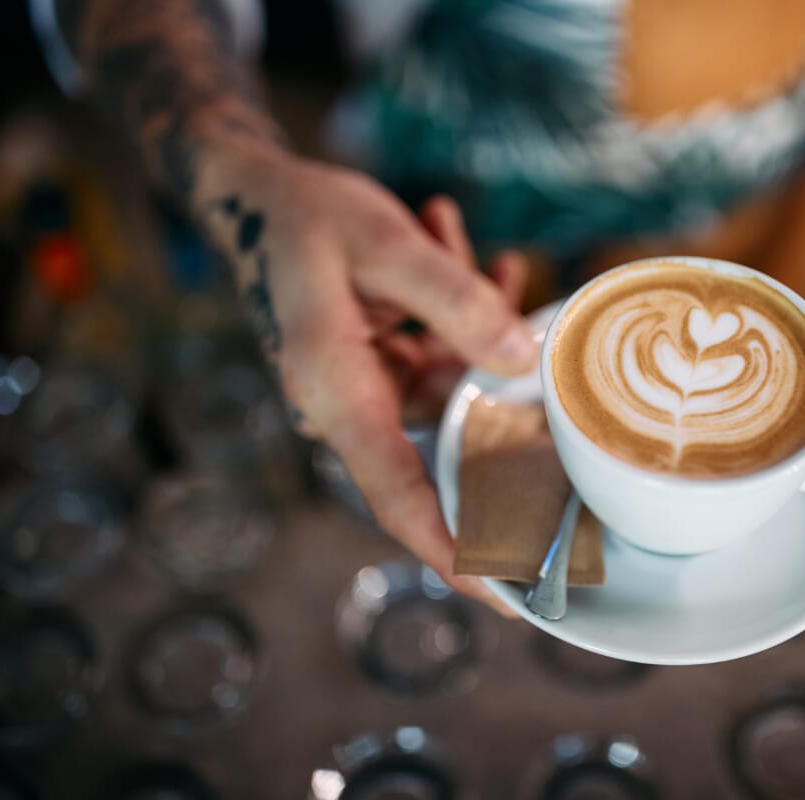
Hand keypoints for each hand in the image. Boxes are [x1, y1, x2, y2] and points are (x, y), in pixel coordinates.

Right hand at [199, 145, 534, 614]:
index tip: (510, 598)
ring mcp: (365, 388)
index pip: (399, 497)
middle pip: (444, 443)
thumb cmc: (306, 219)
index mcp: (336, 392)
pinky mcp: (378, 364)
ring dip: (473, 318)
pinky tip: (449, 241)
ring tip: (457, 244)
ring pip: (453, 382)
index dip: (455, 552)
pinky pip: (440, 354)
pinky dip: (459, 309)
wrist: (253, 196)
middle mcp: (350, 404)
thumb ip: (455, 300)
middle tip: (551, 373)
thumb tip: (522, 357)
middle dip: (502, 403)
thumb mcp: (383, 244)